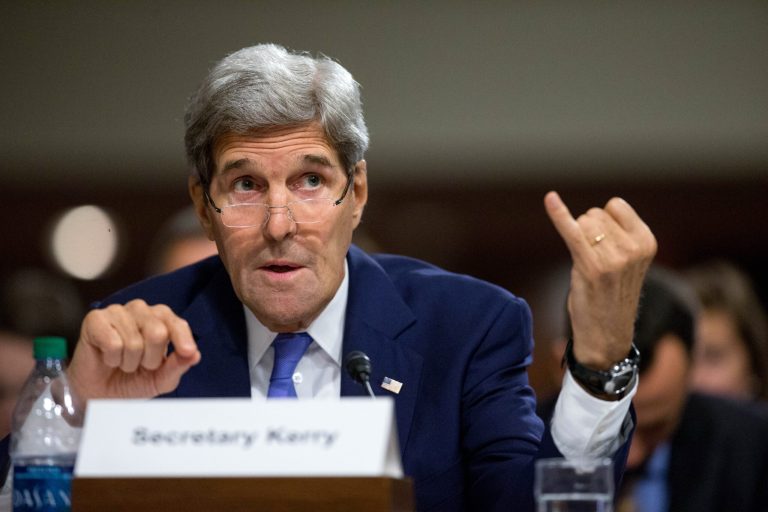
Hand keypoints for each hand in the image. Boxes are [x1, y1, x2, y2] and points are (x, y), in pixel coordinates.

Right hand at [68, 299, 200, 402]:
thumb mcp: (161, 379)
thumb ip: (178, 366)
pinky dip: (112, 358)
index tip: (188, 351)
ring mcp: (118, 311)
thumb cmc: (132, 380)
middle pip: (157, 333)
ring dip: (129, 362)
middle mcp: (142, 310)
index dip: (183, 339)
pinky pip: (112, 343)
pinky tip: (107, 357)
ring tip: (122, 361)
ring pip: (134, 342)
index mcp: (162, 319)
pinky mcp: (96, 319)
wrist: (99, 393)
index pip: (177, 324)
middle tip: (140, 365)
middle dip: (150, 359)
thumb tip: (195, 355)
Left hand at [544, 191, 656, 368]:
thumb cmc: (611, 295)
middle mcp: (634, 248)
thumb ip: (618, 236)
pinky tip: (550, 199)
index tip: (603, 245)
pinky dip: (558, 213)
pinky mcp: (589, 265)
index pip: (614, 206)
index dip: (602, 221)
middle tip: (595, 262)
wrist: (607, 335)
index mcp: (647, 242)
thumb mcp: (627, 262)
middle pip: (594, 214)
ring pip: (582, 222)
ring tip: (588, 267)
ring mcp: (613, 257)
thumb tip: (590, 215)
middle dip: (588, 232)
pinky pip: (571, 230)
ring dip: (578, 241)